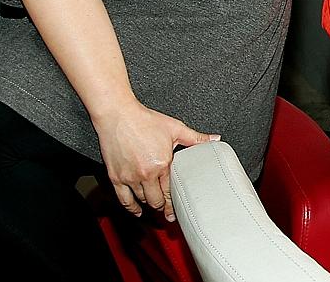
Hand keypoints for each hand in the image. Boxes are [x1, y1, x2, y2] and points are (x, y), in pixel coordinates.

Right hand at [94, 101, 218, 221]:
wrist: (118, 116)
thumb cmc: (144, 121)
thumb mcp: (175, 128)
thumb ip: (195, 138)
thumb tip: (214, 139)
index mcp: (162, 164)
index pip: (171, 191)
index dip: (175, 203)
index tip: (178, 211)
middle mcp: (146, 173)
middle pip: (156, 200)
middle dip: (164, 207)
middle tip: (168, 213)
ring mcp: (129, 177)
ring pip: (142, 200)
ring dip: (149, 205)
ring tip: (156, 208)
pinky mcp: (115, 177)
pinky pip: (123, 199)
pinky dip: (131, 207)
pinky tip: (137, 210)